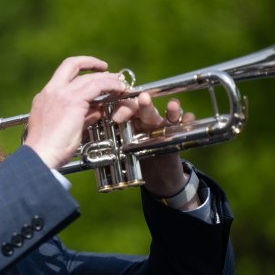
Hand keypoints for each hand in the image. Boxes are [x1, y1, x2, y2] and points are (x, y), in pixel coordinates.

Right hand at [23, 57, 126, 168]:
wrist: (40, 155)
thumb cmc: (49, 150)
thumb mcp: (65, 129)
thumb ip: (82, 117)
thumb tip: (96, 111)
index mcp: (44, 98)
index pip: (62, 77)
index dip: (78, 72)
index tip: (90, 73)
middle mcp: (51, 91)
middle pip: (72, 64)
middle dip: (90, 63)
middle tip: (106, 70)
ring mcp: (61, 94)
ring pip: (88, 76)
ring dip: (106, 77)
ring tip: (119, 82)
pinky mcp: (73, 101)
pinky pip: (97, 86)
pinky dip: (110, 85)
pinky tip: (119, 89)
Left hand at [115, 93, 199, 209]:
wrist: (155, 175)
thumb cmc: (135, 159)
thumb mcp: (119, 151)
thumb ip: (105, 143)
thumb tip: (86, 137)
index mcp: (129, 122)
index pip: (124, 109)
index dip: (120, 109)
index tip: (115, 116)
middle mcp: (146, 121)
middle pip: (144, 109)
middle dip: (143, 105)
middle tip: (142, 100)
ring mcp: (163, 126)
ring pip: (166, 115)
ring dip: (170, 110)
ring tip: (173, 105)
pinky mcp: (178, 135)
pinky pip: (184, 125)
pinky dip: (186, 121)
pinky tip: (188, 117)